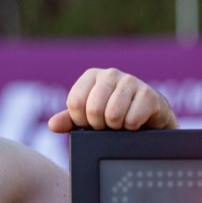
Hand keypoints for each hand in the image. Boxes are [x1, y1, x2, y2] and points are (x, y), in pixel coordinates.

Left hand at [47, 68, 175, 131]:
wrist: (149, 119)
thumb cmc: (115, 115)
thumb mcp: (89, 118)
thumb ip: (69, 120)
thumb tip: (52, 125)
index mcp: (92, 76)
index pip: (75, 103)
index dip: (81, 121)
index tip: (91, 123)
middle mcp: (110, 74)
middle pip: (93, 110)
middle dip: (99, 125)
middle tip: (107, 125)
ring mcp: (130, 81)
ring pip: (112, 115)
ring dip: (116, 127)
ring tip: (121, 123)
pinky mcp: (148, 94)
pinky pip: (131, 120)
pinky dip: (132, 128)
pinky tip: (135, 122)